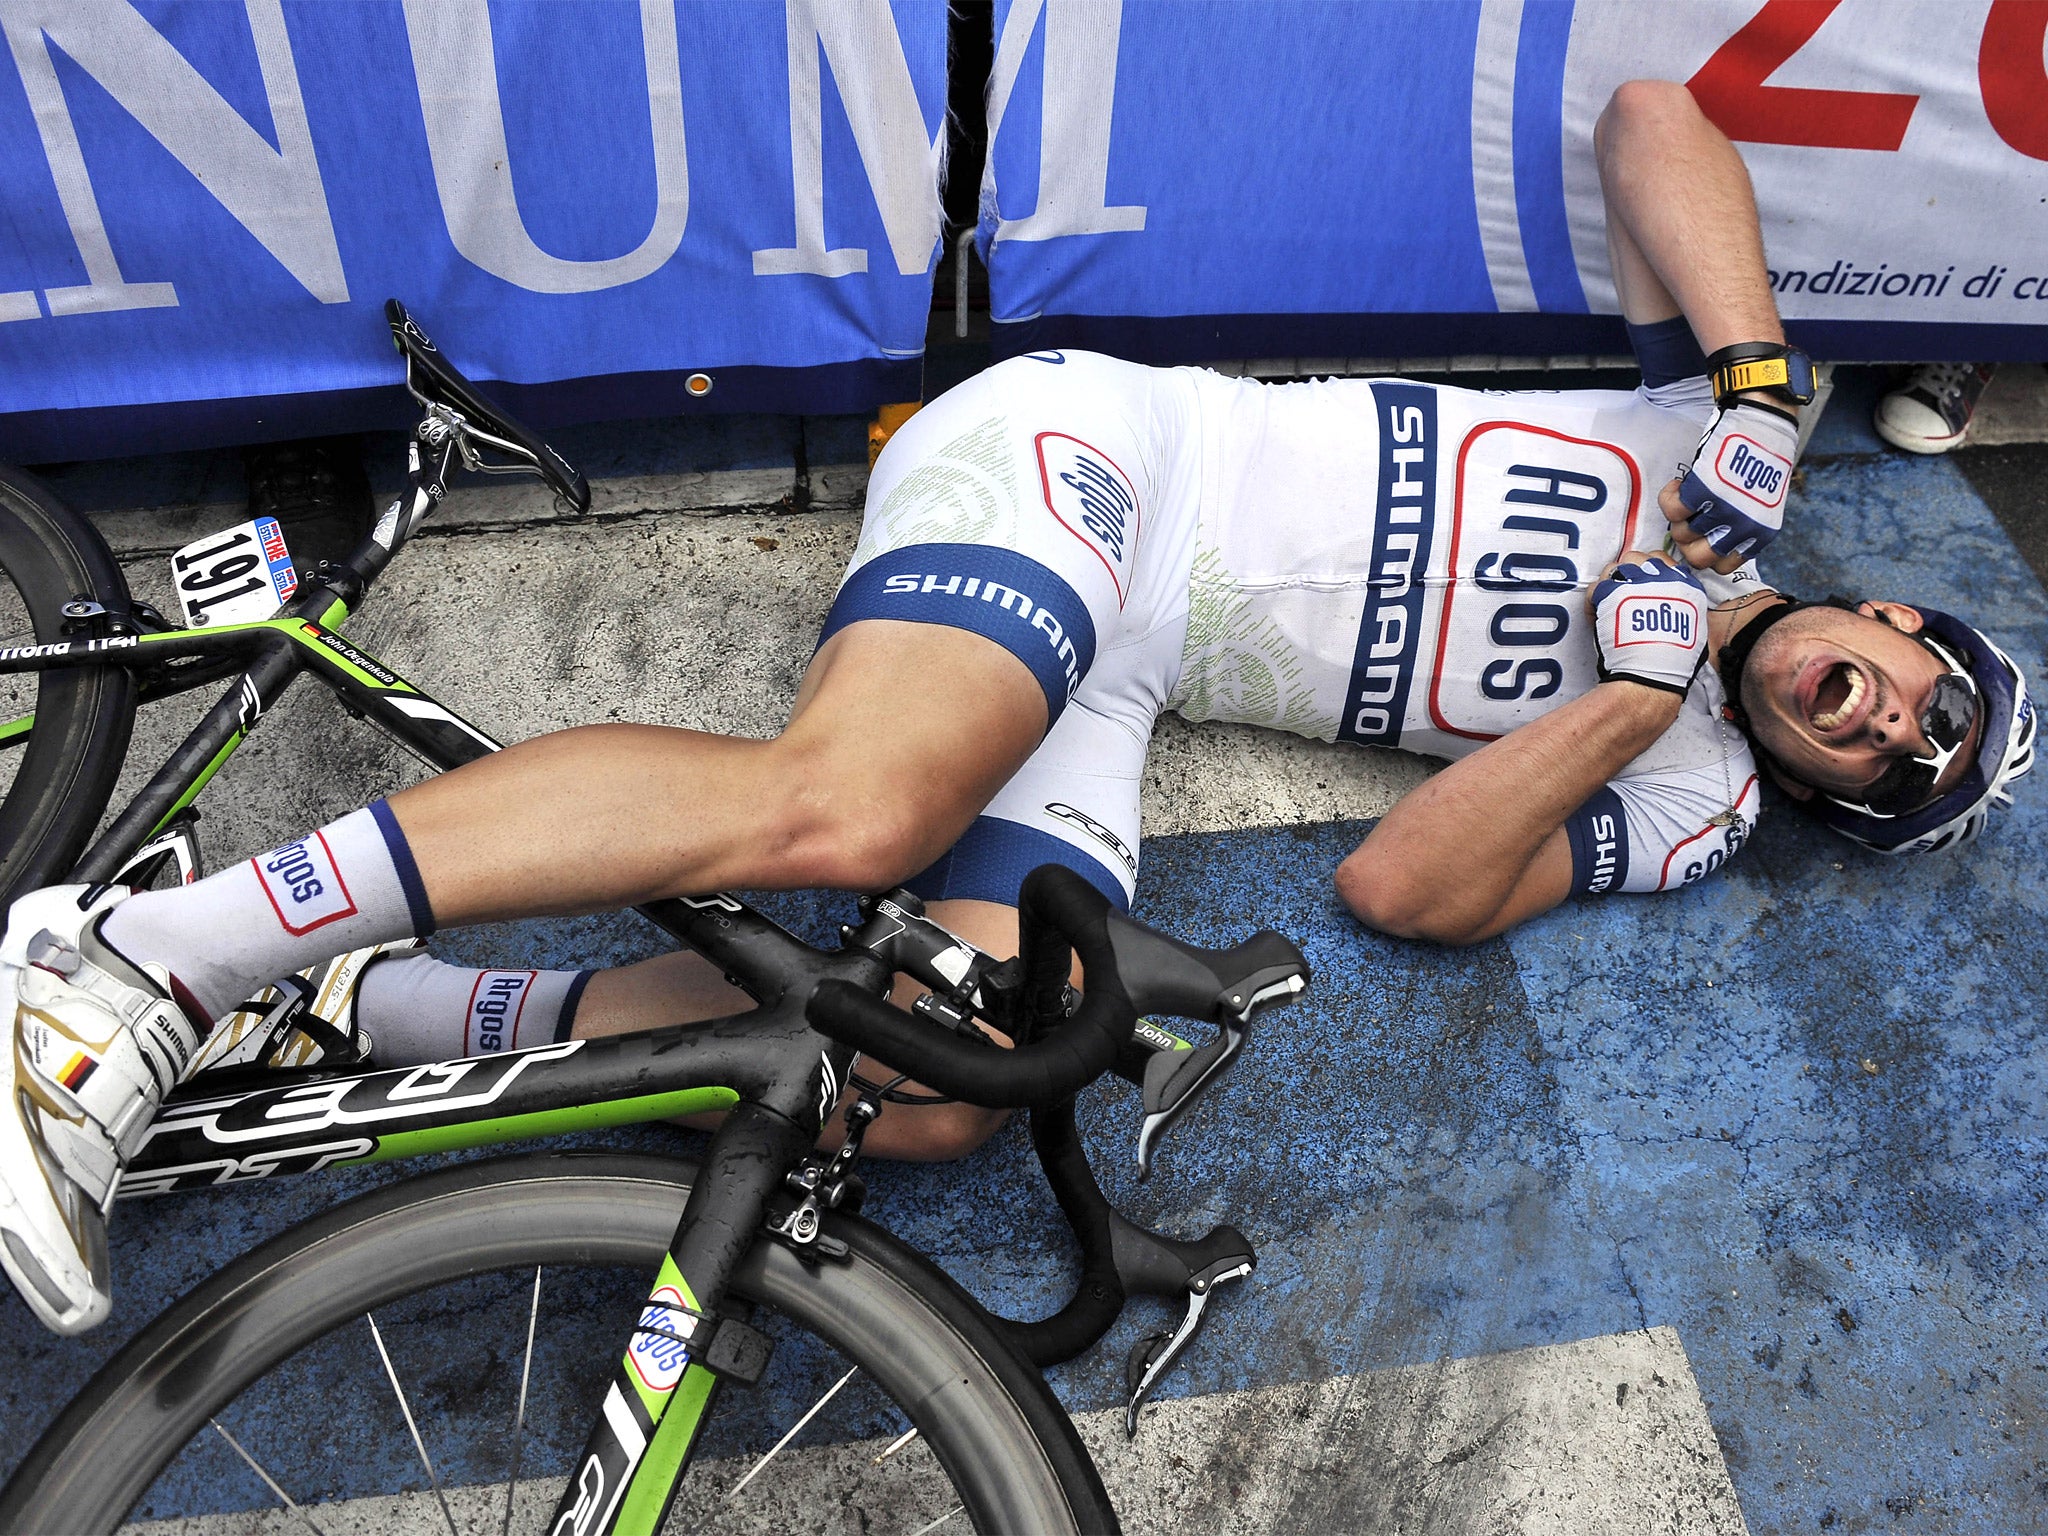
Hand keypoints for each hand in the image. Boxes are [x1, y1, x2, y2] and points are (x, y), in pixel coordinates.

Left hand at [1590, 553, 1707, 695]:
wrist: (1654, 670)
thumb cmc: (1675, 660)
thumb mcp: (1696, 630)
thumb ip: (1686, 611)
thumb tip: (1678, 611)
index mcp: (1684, 585)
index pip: (1663, 560)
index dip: (1648, 571)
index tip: (1642, 583)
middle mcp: (1661, 577)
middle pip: (1636, 558)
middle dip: (1628, 573)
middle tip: (1622, 593)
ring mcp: (1634, 582)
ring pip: (1614, 567)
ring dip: (1609, 583)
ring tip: (1608, 603)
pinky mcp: (1610, 593)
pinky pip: (1595, 587)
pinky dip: (1592, 602)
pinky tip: (1596, 616)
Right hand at [1671, 400, 1798, 565]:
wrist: (1763, 426)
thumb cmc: (1761, 460)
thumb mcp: (1760, 505)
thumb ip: (1741, 525)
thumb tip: (1712, 535)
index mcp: (1759, 535)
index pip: (1723, 567)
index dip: (1707, 552)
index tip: (1704, 534)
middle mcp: (1741, 528)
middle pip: (1698, 559)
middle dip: (1688, 541)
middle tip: (1690, 519)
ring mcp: (1722, 511)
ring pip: (1681, 534)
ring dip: (1678, 516)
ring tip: (1687, 494)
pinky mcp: (1703, 492)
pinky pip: (1672, 509)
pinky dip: (1669, 497)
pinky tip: (1678, 484)